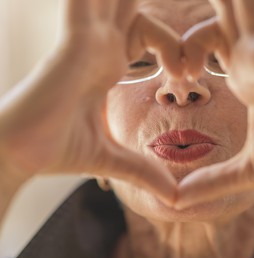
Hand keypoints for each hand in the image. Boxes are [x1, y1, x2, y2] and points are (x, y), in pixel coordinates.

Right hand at [0, 0, 183, 204]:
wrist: (19, 154)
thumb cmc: (56, 150)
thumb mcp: (111, 159)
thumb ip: (143, 171)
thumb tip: (174, 197)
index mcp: (107, 65)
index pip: (147, 32)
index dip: (173, 46)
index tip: (188, 76)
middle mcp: (98, 48)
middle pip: (130, 7)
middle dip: (154, 10)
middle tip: (188, 35)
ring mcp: (85, 43)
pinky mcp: (74, 44)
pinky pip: (87, 4)